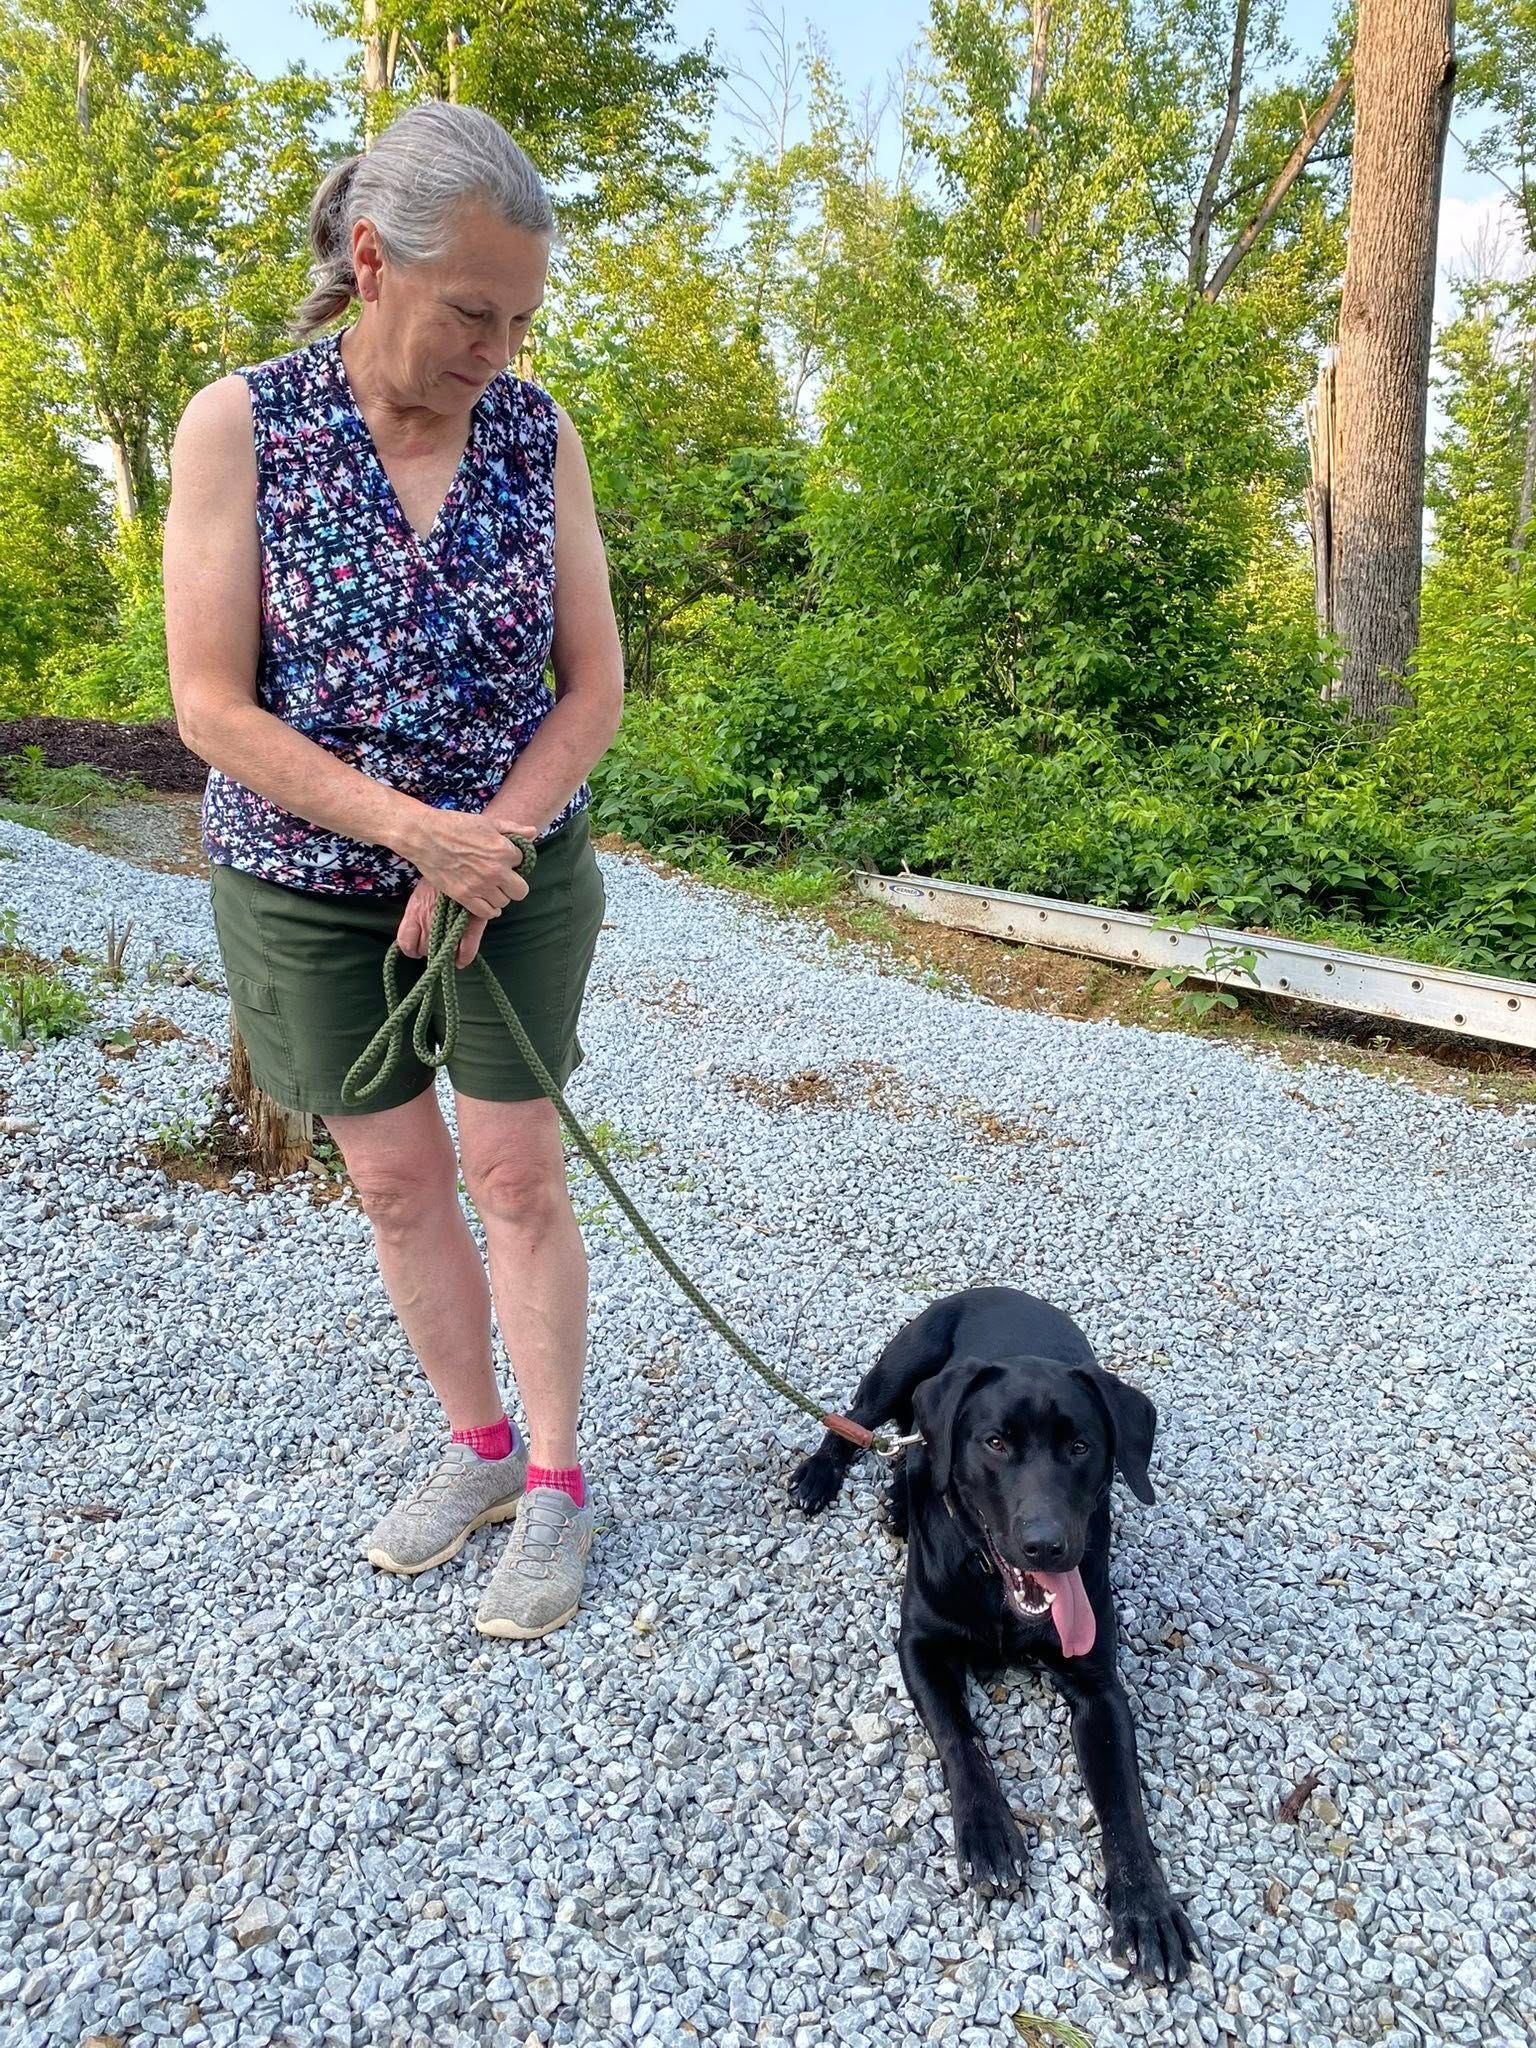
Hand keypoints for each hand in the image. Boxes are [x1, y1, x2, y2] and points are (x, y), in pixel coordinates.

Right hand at [392, 805, 535, 920]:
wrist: (425, 835)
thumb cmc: (456, 825)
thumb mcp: (488, 822)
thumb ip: (513, 829)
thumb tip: (533, 833)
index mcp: (503, 850)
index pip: (522, 862)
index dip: (513, 860)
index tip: (502, 859)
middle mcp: (496, 871)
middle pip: (520, 890)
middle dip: (514, 884)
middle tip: (503, 879)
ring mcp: (480, 886)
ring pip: (504, 902)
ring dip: (499, 895)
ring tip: (490, 887)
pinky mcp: (464, 896)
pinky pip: (487, 913)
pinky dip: (489, 910)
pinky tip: (486, 902)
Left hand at [396, 880, 489, 967]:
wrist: (460, 857)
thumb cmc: (438, 875)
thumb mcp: (420, 893)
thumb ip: (414, 916)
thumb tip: (412, 937)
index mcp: (416, 912)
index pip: (406, 943)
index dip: (412, 948)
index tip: (418, 947)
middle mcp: (430, 921)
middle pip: (424, 950)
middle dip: (430, 948)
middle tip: (438, 939)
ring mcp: (450, 922)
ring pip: (444, 952)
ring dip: (446, 952)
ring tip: (450, 943)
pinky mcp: (472, 921)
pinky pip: (467, 948)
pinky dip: (464, 956)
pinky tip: (461, 961)